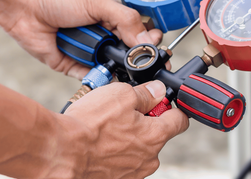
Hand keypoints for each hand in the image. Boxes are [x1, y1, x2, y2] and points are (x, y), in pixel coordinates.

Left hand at [0, 0, 162, 78]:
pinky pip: (93, 77)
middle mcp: (106, 38)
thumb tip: (148, 39)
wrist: (24, 7)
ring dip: (119, 69)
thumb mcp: (99, 4)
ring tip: (124, 68)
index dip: (151, 43)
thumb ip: (126, 20)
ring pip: (114, 68)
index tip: (157, 49)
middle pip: (131, 55)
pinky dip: (100, 78)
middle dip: (137, 59)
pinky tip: (108, 77)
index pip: (142, 34)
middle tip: (143, 61)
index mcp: (115, 20)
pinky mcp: (75, 66)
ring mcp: (91, 53)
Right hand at [0, 81, 188, 178]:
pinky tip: (99, 142)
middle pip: (157, 134)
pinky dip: (114, 152)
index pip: (180, 121)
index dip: (172, 107)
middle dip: (145, 121)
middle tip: (124, 111)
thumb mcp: (122, 94)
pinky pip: (122, 162)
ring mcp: (132, 173)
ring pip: (138, 149)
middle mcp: (149, 158)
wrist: (59, 153)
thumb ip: (146, 93)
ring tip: (106, 128)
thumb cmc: (90, 125)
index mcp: (157, 136)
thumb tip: (158, 90)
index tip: (161, 102)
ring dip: (128, 137)